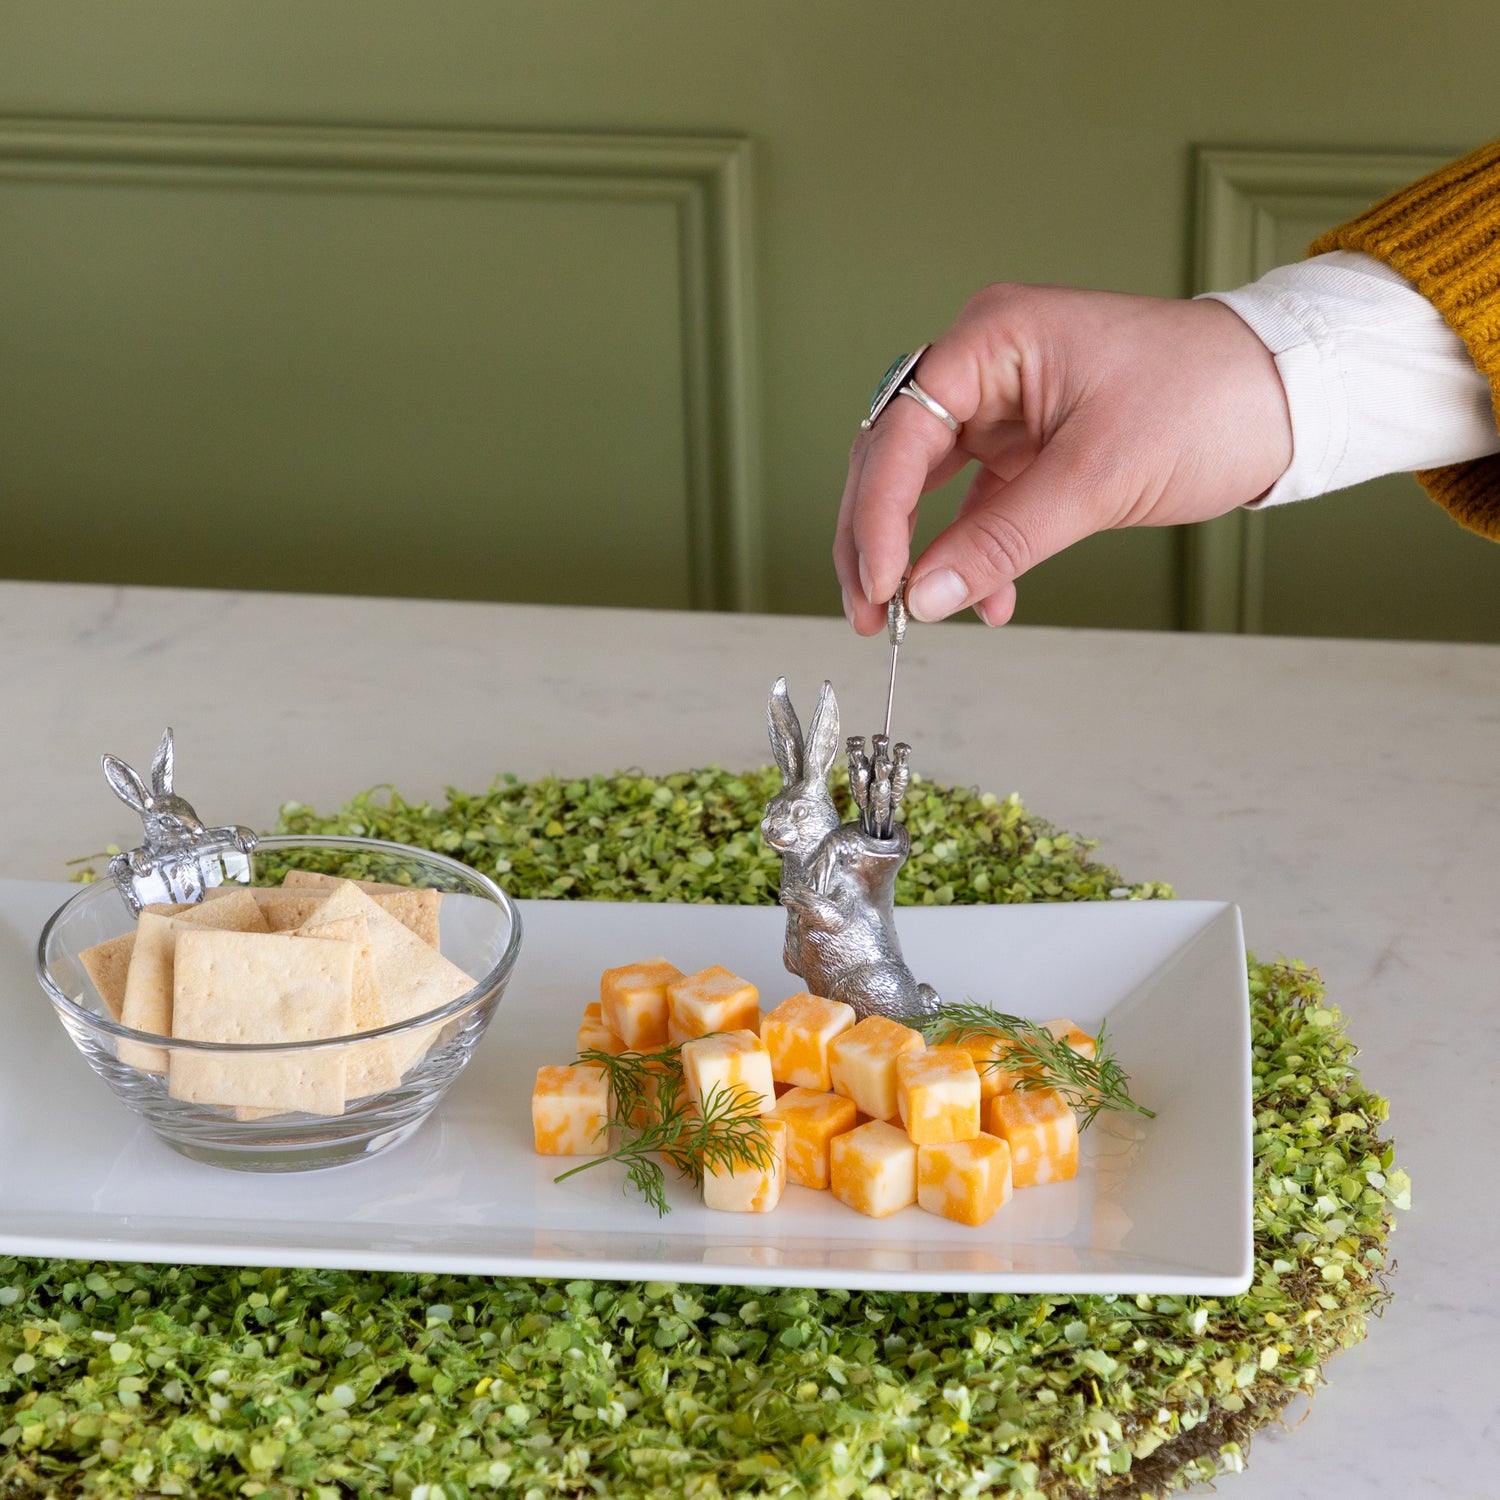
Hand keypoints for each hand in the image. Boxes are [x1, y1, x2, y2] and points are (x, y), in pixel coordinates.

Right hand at [834, 283, 1292, 630]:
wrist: (1286, 397)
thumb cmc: (1210, 399)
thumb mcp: (1099, 478)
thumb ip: (1003, 540)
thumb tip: (925, 595)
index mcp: (993, 337)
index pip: (901, 430)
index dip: (878, 515)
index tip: (881, 585)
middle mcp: (985, 363)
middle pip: (891, 455)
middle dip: (875, 539)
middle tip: (871, 611)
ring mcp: (1001, 404)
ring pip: (919, 484)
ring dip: (911, 552)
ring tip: (905, 615)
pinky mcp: (1024, 444)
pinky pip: (970, 504)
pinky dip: (968, 552)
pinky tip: (982, 598)